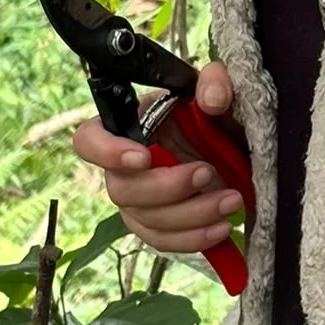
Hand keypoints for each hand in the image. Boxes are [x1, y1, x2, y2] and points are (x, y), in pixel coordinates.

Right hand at [70, 63, 243, 255]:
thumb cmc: (216, 115)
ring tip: (231, 200)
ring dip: (191, 215)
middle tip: (208, 173)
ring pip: (146, 221)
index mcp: (129, 126)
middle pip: (122, 190)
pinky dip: (194, 239)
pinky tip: (222, 227)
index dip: (106, 152)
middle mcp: (123, 168)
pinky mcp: (157, 227)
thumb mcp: (219, 90)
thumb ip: (216, 82)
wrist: (236, 150)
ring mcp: (138, 202)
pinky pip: (164, 241)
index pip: (88, 140)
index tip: (144, 157)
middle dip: (168, 188)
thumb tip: (212, 99)